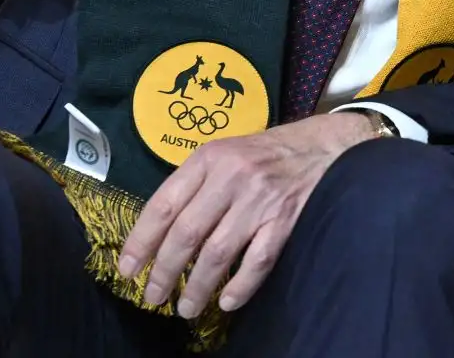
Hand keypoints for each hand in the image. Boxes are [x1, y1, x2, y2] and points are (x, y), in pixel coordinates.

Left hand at [118, 112, 378, 317]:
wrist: (326, 146)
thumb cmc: (268, 152)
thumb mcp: (226, 154)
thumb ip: (196, 184)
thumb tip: (159, 233)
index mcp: (209, 159)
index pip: (164, 205)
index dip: (141, 242)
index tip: (127, 269)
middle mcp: (232, 177)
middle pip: (186, 234)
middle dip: (164, 272)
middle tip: (153, 297)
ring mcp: (260, 200)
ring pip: (216, 253)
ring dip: (196, 287)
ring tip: (185, 308)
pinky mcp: (285, 219)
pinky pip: (256, 261)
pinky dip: (239, 286)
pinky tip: (228, 301)